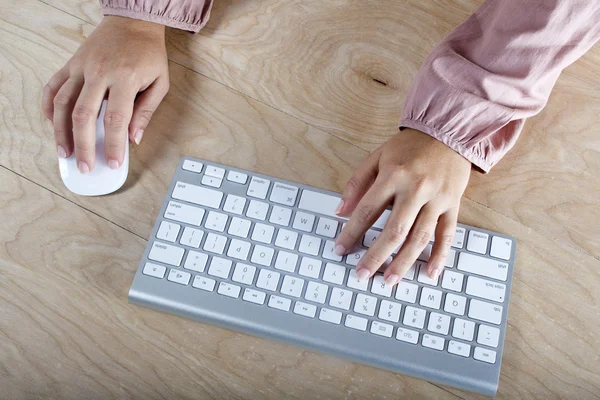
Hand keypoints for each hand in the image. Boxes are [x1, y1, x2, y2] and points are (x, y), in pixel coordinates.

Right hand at [42, 16, 168, 172]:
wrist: (133, 22)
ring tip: (64, 153)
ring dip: (61, 131)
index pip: (116, 119)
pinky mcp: (71, 63)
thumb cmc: (149, 53)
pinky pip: (53, 87)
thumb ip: (147, 110)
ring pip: (63, 103)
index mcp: (125, 78)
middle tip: (86, 166)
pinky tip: (53, 124)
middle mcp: (99, 73)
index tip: (113, 163)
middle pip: (84, 115)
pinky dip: (49, 107)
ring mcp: (81, 67)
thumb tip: (134, 138)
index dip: (112, 144)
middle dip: (83, 145)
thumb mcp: (160, 82)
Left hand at [334, 128, 470, 284]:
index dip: (351, 232)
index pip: (367, 210)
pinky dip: (440, 255)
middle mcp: (416, 189)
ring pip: (420, 237)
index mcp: (393, 175)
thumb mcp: (377, 157)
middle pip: (394, 230)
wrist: (448, 133)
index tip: (340, 249)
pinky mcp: (453, 205)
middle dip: (376, 256)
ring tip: (389, 280)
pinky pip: (447, 234)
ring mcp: (437, 199)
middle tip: (362, 274)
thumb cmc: (409, 147)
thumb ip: (357, 183)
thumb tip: (339, 211)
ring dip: (404, 262)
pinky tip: (430, 272)